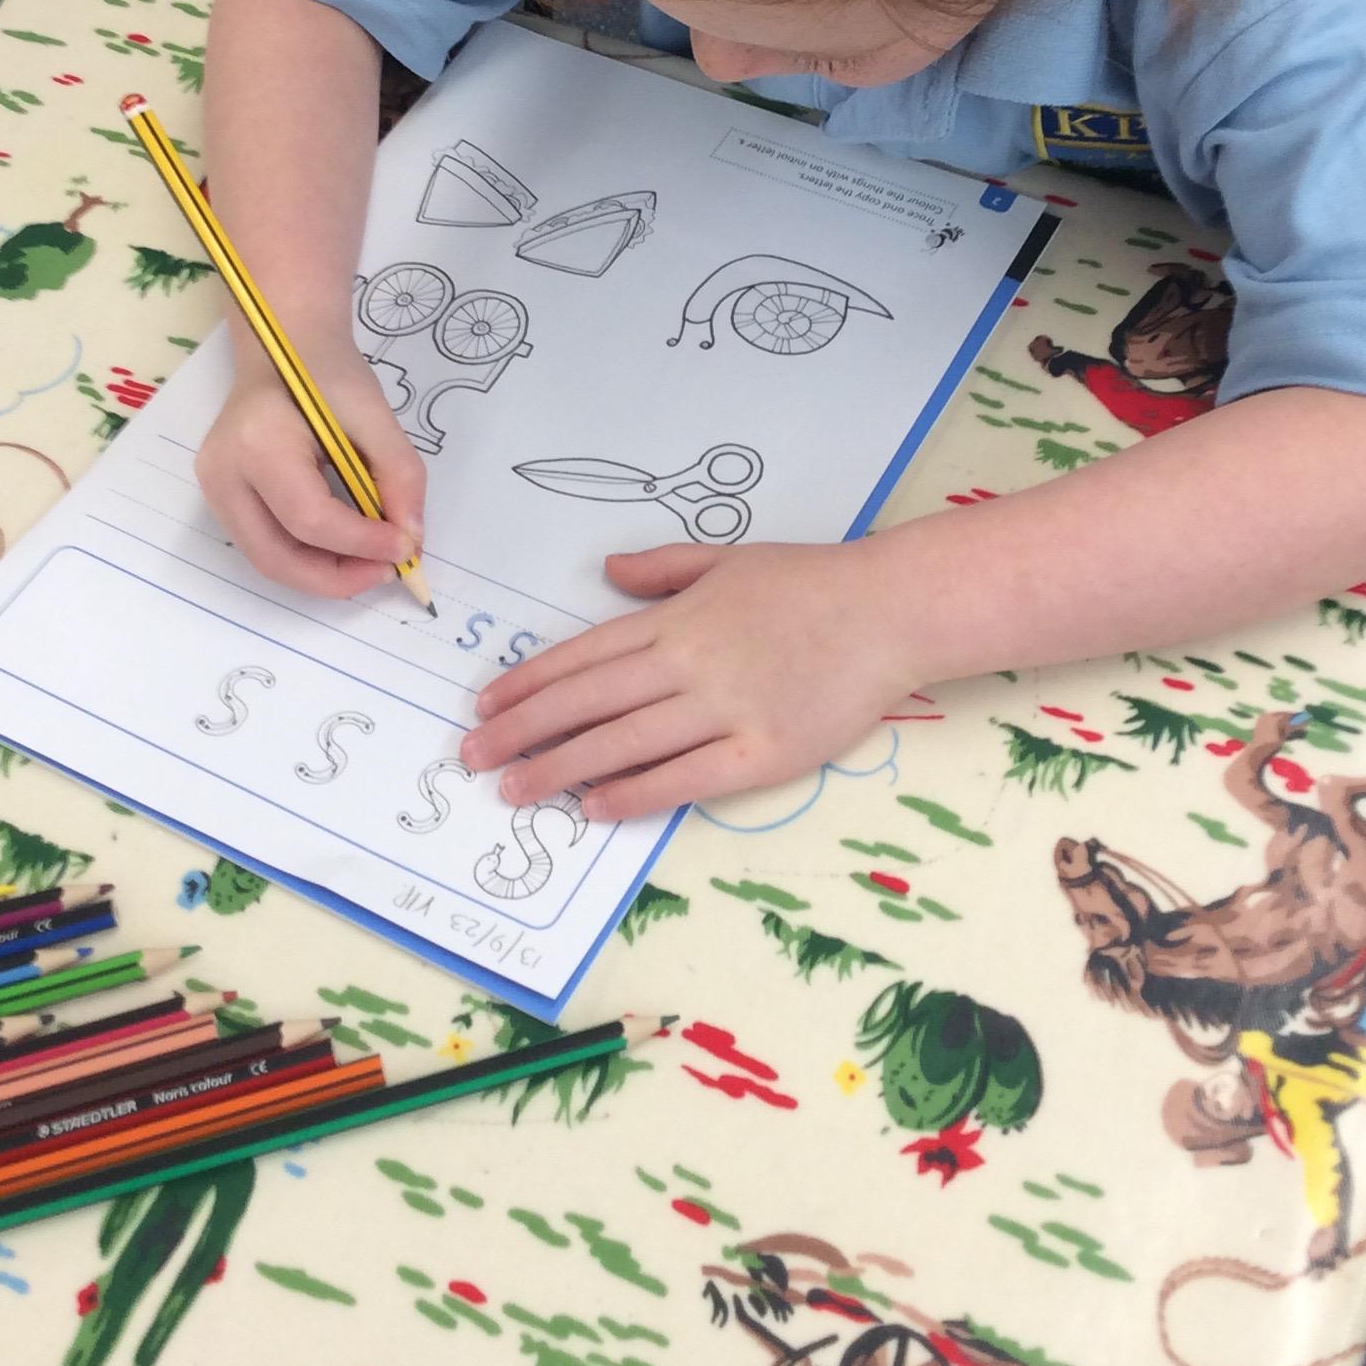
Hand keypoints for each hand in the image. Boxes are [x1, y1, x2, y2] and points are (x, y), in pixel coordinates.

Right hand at [198, 345, 423, 597]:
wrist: (283, 349)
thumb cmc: (329, 376)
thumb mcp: (376, 415)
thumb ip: (400, 475)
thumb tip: (411, 539)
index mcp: (259, 442)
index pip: (309, 517)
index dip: (361, 543)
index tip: (407, 547)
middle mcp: (224, 474)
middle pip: (277, 557)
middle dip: (338, 577)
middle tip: (388, 571)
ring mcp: (214, 490)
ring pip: (268, 560)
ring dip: (324, 575)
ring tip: (370, 564)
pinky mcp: (221, 499)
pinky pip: (264, 545)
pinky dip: (307, 559)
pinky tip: (344, 549)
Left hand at [462, 538, 914, 820]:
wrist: (892, 610)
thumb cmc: (813, 582)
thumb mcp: (730, 558)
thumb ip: (664, 568)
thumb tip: (608, 571)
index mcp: (678, 617)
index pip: (585, 655)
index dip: (529, 683)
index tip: (487, 706)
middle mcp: (690, 663)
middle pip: (588, 702)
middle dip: (523, 731)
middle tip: (473, 755)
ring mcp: (725, 709)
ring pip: (624, 743)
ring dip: (561, 768)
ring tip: (515, 789)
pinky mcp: (763, 752)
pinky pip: (685, 777)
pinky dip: (635, 793)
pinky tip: (595, 807)